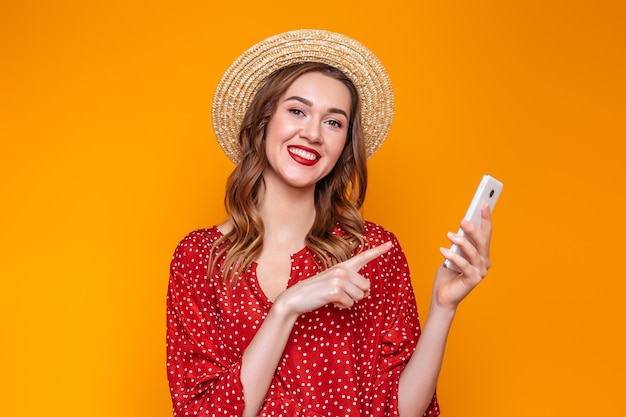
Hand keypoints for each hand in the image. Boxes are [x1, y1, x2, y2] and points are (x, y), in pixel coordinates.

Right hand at [274, 241, 392, 315]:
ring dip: (348, 301)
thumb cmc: (317, 291)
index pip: (364, 256)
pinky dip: (342, 306)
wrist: (296, 297)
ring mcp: (339, 279)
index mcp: (343, 265)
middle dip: (356, 294)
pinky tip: (331, 301)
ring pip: (359, 296)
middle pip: (366, 286)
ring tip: (334, 297)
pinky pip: (350, 303)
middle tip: (340, 294)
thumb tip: (367, 292)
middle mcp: (342, 270)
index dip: (379, 250)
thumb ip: (352, 284)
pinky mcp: (335, 291)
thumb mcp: (335, 282)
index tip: (390, 244)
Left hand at [434, 203, 492, 310]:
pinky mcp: (473, 280)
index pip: (486, 233)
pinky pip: (464, 265)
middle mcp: (484, 261)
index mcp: (481, 253)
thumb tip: (463, 225)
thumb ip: (460, 241)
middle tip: (463, 220)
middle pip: (482, 241)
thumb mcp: (453, 252)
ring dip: (461, 242)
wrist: (442, 295)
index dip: (486, 218)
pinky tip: (443, 250)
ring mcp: (480, 271)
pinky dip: (454, 257)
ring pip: (474, 252)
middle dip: (474, 229)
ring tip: (449, 235)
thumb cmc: (447, 272)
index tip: (484, 203)